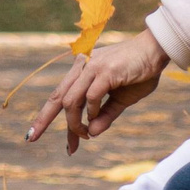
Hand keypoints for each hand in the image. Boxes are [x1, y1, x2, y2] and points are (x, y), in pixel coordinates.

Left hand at [26, 32, 167, 152]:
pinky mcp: (105, 70)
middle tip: (32, 138)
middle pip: (57, 97)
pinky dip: (92, 112)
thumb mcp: (120, 100)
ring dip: (75, 123)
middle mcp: (82, 66)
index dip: (46, 116)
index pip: (60, 95)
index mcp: (82, 71)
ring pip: (71, 100)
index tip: (35, 135)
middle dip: (43, 120)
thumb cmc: (139, 72)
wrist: (157, 50)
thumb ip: (105, 115)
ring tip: (84, 136)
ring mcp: (93, 67)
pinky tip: (97, 119)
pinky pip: (91, 97)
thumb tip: (92, 133)